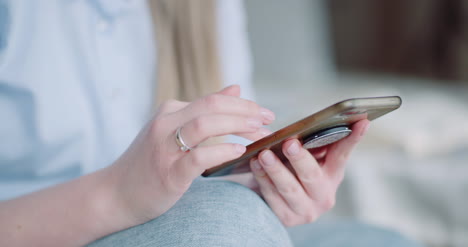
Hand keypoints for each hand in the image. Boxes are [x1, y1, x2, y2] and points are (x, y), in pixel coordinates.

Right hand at [106, 85, 274, 223]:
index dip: (244, 104)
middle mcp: (166, 123)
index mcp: (171, 111)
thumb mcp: (175, 130)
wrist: (114, 194)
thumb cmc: (149, 162)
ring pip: (205, 124)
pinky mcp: (167, 172)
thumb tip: (236, 88)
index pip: (214, 100)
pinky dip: (221, 151)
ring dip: (237, 125)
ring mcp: (164, 147)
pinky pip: (197, 157)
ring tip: (258, 133)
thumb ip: (205, 110)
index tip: (265, 113)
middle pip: (212, 107)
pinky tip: (238, 151)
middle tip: (268, 120)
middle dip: (245, 111)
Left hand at [220, 120, 369, 226]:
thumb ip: (313, 143)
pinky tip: (255, 165)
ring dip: (275, 170)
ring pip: (289, 188)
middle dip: (300, 158)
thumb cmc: (292, 170)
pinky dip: (262, 180)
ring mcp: (306, 210)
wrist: (277, 201)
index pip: (343, 154)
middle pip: (312, 175)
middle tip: (289, 143)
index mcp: (333, 175)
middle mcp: (324, 195)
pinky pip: (273, 198)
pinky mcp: (287, 218)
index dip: (353, 138)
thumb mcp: (307, 158)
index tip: (361, 122)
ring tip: (264, 154)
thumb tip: (316, 120)